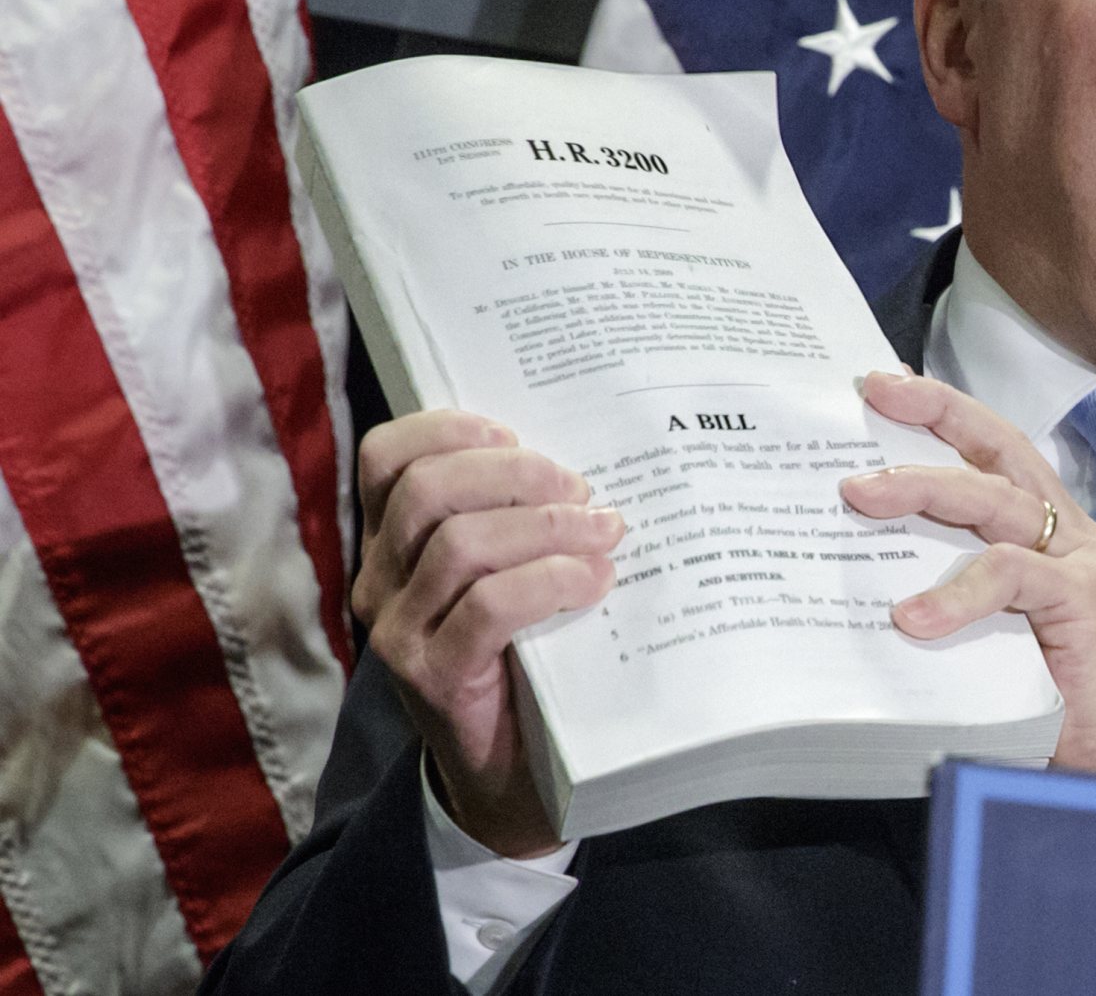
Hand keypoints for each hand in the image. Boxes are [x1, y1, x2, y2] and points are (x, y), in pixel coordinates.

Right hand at [353, 411, 623, 855]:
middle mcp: (380, 584)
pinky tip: (595, 581)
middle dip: (514, 473)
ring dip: (547, 527)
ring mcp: (400, 634)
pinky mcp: (434, 679)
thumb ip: (516, 520)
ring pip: (461, 545)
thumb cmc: (522, 656)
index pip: (386, 458)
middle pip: (426, 491)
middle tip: (580, 489)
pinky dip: (551, 581)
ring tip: (603, 533)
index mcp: (391, 545)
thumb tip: (580, 463)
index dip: (448, 428)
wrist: (512, 777)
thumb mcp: (507, 575)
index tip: (515, 431)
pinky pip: (490, 607)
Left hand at [841, 371, 1095, 779]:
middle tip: (873, 397)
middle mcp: (1066, 532)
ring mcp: (1081, 561)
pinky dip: (960, 592)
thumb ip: (942, 589)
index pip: (993, 449)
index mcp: (1042, 530)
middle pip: (999, 450)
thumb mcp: (980, 630)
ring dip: (926, 489)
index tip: (881, 385)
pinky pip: (1013, 577)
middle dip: (935, 414)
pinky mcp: (1086, 600)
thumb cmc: (1039, 700)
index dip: (943, 410)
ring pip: (998, 501)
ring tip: (863, 496)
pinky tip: (913, 616)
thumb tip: (852, 568)